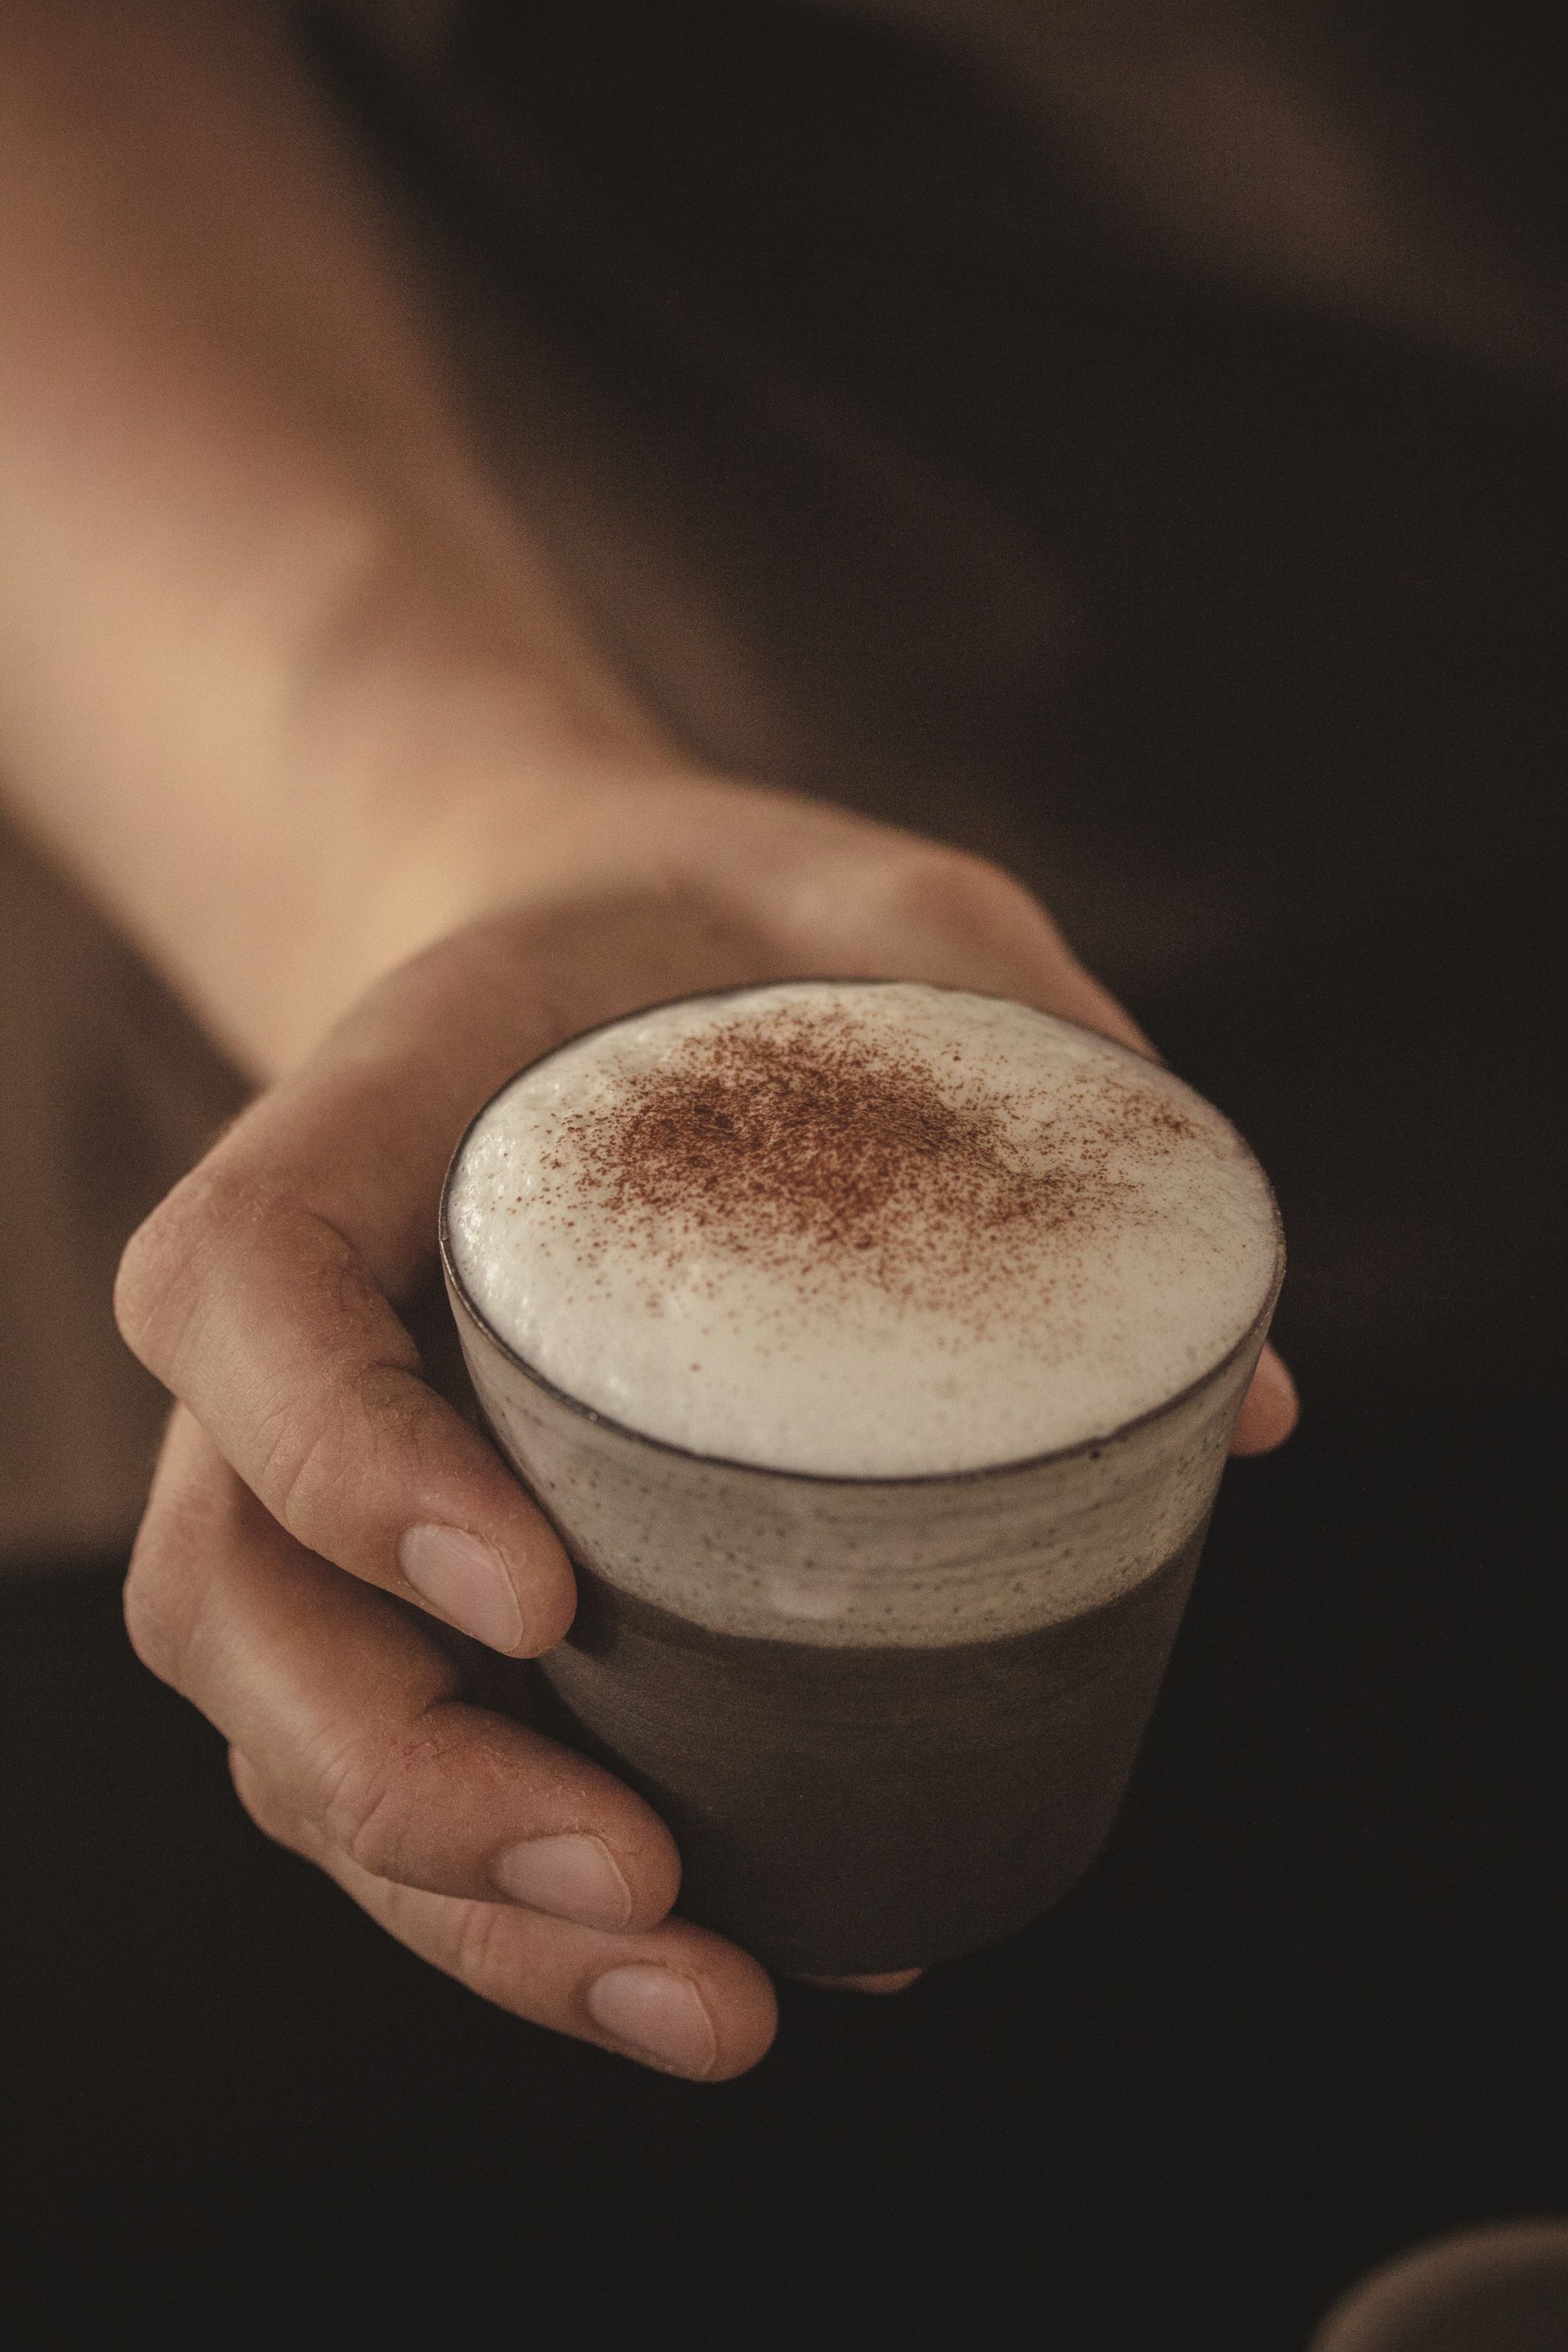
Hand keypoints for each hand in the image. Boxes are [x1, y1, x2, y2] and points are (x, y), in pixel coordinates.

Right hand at [116, 773, 1296, 2079]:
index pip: (252, 1296)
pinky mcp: (399, 1581)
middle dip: (409, 1778)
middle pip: (232, 1596)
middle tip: (641, 1874)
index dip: (346, 1460)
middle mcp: (284, 1338)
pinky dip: (515, 1909)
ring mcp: (317, 1480)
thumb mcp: (877, 921)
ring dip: (462, 1908)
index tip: (539, 1592)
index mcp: (350, 1133)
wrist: (575, 959)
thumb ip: (1038, 1054)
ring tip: (706, 1997)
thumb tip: (1250, 1409)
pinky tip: (719, 1964)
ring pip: (286, 1737)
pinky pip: (390, 1770)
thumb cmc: (705, 943)